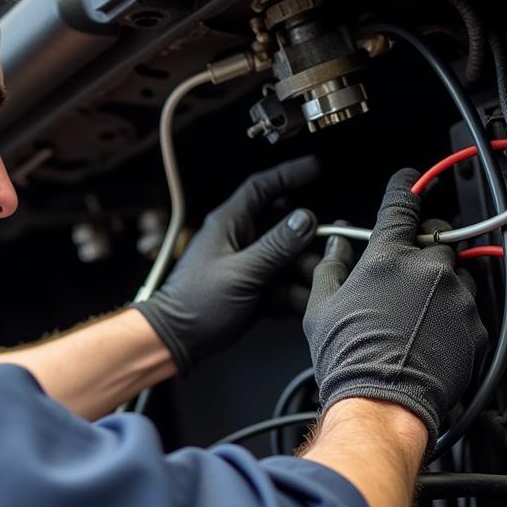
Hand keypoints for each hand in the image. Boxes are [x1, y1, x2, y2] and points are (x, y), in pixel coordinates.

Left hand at [136, 155, 318, 372]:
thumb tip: (305, 219)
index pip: (262, 187)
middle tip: (328, 248)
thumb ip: (275, 246)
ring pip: (288, 258)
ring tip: (311, 284)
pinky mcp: (253, 287)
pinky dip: (291, 293)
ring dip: (302, 271)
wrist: (179, 339)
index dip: (290, 174)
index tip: (316, 168)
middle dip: (307, 239)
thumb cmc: (196, 303)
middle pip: (284, 226)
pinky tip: (292, 305)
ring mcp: (247, 264)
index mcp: (229, 224)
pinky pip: (282, 283)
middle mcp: (239, 239)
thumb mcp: (241, 272)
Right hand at [303, 168, 488, 446]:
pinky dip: (453, 314)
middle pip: (439, 235)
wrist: (382, 402)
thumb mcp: (321, 308)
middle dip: (426, 243)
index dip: (406, 187)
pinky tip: (430, 335)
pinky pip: (469, 307)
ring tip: (417, 313)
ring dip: (441, 280)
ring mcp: (456, 297)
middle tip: (407, 268)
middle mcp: (428, 270)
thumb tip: (336, 248)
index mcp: (387, 258)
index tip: (411, 180)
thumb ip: (330, 268)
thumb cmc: (349, 358)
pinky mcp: (475, 326)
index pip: (401, 205)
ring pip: (458, 271)